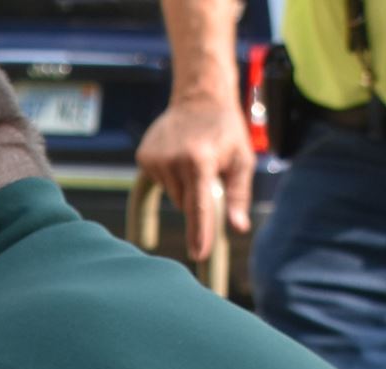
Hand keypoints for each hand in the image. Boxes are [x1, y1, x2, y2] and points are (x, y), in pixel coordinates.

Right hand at [135, 97, 253, 263]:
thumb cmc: (226, 129)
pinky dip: (171, 178)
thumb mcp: (243, 158)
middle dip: (198, 199)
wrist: (199, 97)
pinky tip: (178, 158)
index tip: (199, 254)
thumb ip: (240, 194)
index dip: (200, 232)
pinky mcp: (143, 157)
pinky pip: (159, 184)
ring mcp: (154, 159)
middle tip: (209, 173)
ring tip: (194, 160)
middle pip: (185, 204)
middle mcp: (174, 160)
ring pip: (173, 196)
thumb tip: (238, 227)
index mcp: (200, 160)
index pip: (198, 206)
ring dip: (185, 188)